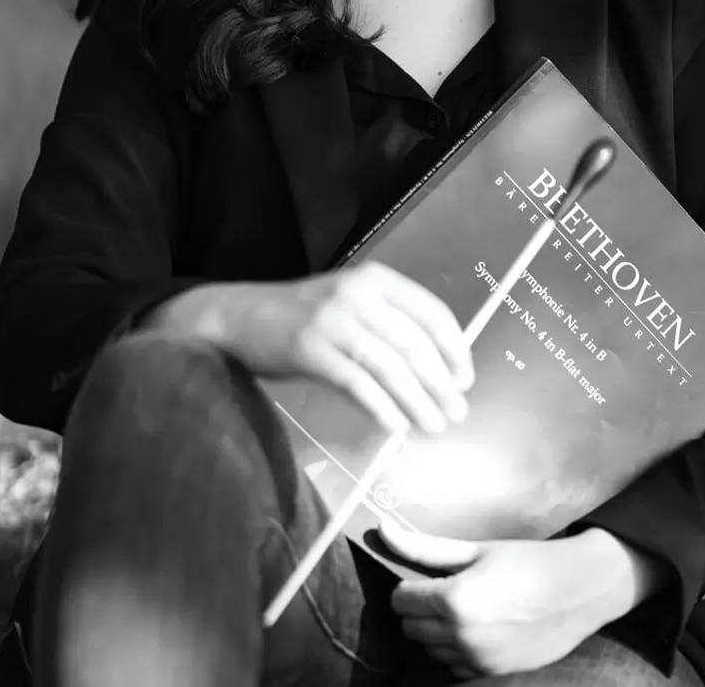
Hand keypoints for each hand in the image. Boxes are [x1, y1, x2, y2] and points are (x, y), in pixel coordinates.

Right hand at [175, 263, 474, 435]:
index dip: (455, 350)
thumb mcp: (349, 304)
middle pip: (414, 344)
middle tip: (457, 413)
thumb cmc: (301, 317)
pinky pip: (357, 383)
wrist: (239, 317)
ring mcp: (332, 320)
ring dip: (418, 402)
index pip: (431, 312)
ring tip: (434, 425)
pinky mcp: (310, 349)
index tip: (465, 380)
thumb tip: (438, 369)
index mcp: (375, 279)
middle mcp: (357, 295)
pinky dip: (382, 407)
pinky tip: (397, 426)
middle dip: (441, 384)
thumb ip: (388, 324)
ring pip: (389, 367)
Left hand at [379, 520, 667, 679]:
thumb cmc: (527, 562)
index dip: (409, 585)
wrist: (578, 591)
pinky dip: (455, 649)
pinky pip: (453, 666)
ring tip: (463, 606)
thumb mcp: (476, 549)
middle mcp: (462, 636)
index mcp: (455, 601)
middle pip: (411, 626)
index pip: (402, 600)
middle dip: (420, 607)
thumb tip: (383, 531)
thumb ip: (423, 546)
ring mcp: (477, 660)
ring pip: (429, 648)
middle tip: (444, 587)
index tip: (426, 574)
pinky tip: (476, 627)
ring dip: (436, 629)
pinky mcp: (491, 673)